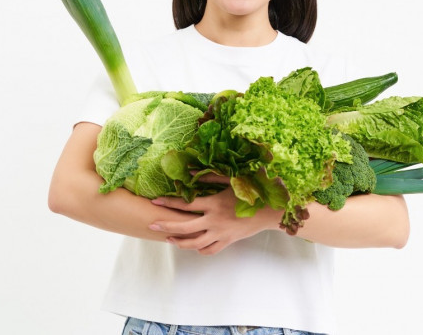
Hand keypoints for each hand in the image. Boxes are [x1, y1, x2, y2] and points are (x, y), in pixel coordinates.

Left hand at [149, 175, 282, 254]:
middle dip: (166, 226)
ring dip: (179, 242)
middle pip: (184, 227)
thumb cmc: (251, 192)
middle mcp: (214, 221)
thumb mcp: (231, 181)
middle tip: (152, 225)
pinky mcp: (228, 241)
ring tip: (169, 239)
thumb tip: (191, 173)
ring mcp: (221, 233)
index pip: (186, 204)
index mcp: (214, 204)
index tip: (155, 201)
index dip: (169, 203)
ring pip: (195, 243)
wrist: (270, 211)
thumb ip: (210, 178)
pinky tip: (193, 247)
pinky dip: (199, 250)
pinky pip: (210, 250)